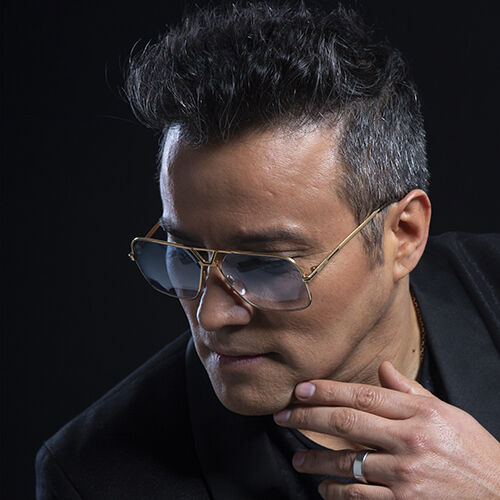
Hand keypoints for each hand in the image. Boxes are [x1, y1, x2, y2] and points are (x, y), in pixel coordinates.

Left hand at [273, 361, 499, 498]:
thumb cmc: (475, 453)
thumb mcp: (448, 414)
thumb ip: (411, 391)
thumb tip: (383, 367)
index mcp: (420, 413)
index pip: (362, 395)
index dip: (327, 391)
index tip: (301, 389)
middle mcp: (410, 440)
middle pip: (346, 422)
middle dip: (308, 416)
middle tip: (283, 415)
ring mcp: (405, 474)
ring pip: (347, 461)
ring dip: (315, 459)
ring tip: (298, 457)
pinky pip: (360, 496)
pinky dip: (337, 492)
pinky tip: (325, 488)